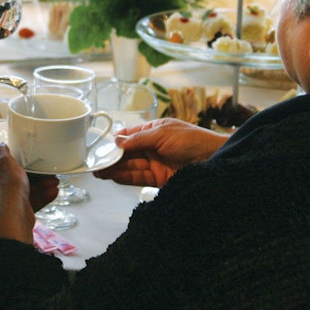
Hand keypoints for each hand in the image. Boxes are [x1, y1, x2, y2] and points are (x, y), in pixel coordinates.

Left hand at [0, 143, 57, 243]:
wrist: (12, 217)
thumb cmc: (5, 188)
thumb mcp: (3, 161)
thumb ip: (0, 151)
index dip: (12, 161)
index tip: (25, 159)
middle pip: (14, 178)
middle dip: (32, 174)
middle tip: (45, 171)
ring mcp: (3, 204)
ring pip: (24, 191)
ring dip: (40, 185)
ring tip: (54, 181)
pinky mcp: (15, 214)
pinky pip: (29, 202)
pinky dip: (41, 196)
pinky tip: (53, 192)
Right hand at [93, 118, 228, 186]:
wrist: (213, 159)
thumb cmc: (192, 140)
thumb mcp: (163, 133)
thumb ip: (139, 139)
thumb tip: (118, 141)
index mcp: (154, 131)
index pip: (130, 135)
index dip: (116, 141)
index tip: (102, 147)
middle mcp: (153, 146)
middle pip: (128, 153)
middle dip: (112, 158)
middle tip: (96, 163)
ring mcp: (156, 163)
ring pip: (131, 166)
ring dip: (115, 169)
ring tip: (99, 172)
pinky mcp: (159, 178)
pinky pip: (138, 177)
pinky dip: (125, 177)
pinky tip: (113, 177)